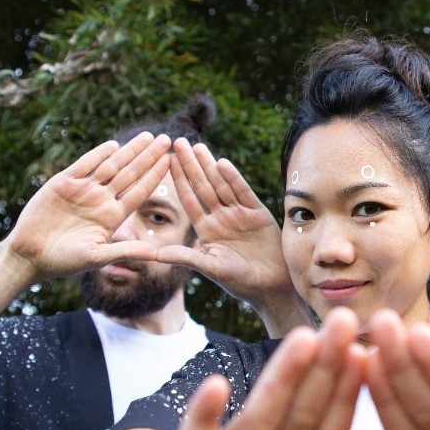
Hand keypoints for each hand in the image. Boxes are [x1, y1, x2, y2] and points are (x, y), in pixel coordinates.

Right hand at [5, 134, 171, 279]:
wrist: (29, 256)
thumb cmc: (64, 261)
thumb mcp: (97, 257)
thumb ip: (125, 251)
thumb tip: (156, 255)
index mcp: (112, 216)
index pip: (139, 192)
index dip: (155, 176)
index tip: (171, 162)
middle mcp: (101, 200)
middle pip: (130, 173)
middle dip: (148, 156)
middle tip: (167, 140)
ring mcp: (82, 190)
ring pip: (111, 165)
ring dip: (129, 151)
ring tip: (149, 137)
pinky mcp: (62, 183)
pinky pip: (84, 165)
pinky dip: (98, 154)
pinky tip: (114, 145)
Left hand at [158, 138, 310, 330]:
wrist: (271, 287)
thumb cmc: (240, 282)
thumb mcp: (211, 268)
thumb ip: (187, 257)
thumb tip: (157, 254)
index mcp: (206, 230)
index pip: (189, 200)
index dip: (178, 180)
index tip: (166, 161)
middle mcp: (221, 218)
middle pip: (202, 186)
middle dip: (190, 165)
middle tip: (177, 142)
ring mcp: (239, 214)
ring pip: (221, 185)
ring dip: (208, 166)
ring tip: (196, 146)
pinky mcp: (258, 214)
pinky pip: (243, 192)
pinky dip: (233, 178)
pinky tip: (221, 163)